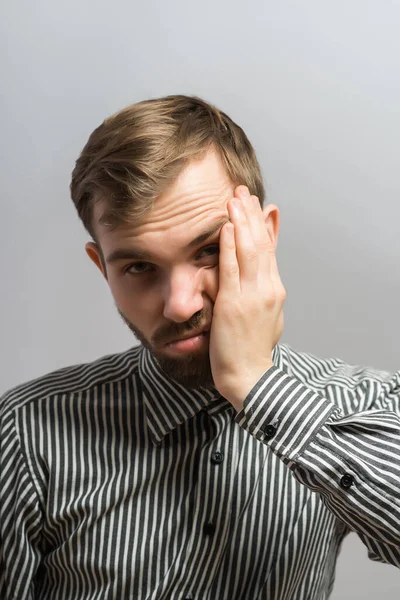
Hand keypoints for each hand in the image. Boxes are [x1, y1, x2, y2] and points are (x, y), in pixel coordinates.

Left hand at [209, 186, 285, 410]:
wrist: (250, 376)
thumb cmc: (253, 349)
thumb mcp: (267, 315)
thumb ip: (263, 291)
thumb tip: (261, 273)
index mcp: (274, 290)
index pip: (269, 249)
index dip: (262, 224)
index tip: (255, 204)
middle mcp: (267, 288)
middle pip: (261, 243)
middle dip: (251, 214)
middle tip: (241, 190)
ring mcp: (252, 296)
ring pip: (249, 250)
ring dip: (241, 222)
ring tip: (234, 199)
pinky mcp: (233, 304)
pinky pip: (231, 269)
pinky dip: (229, 246)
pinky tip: (225, 227)